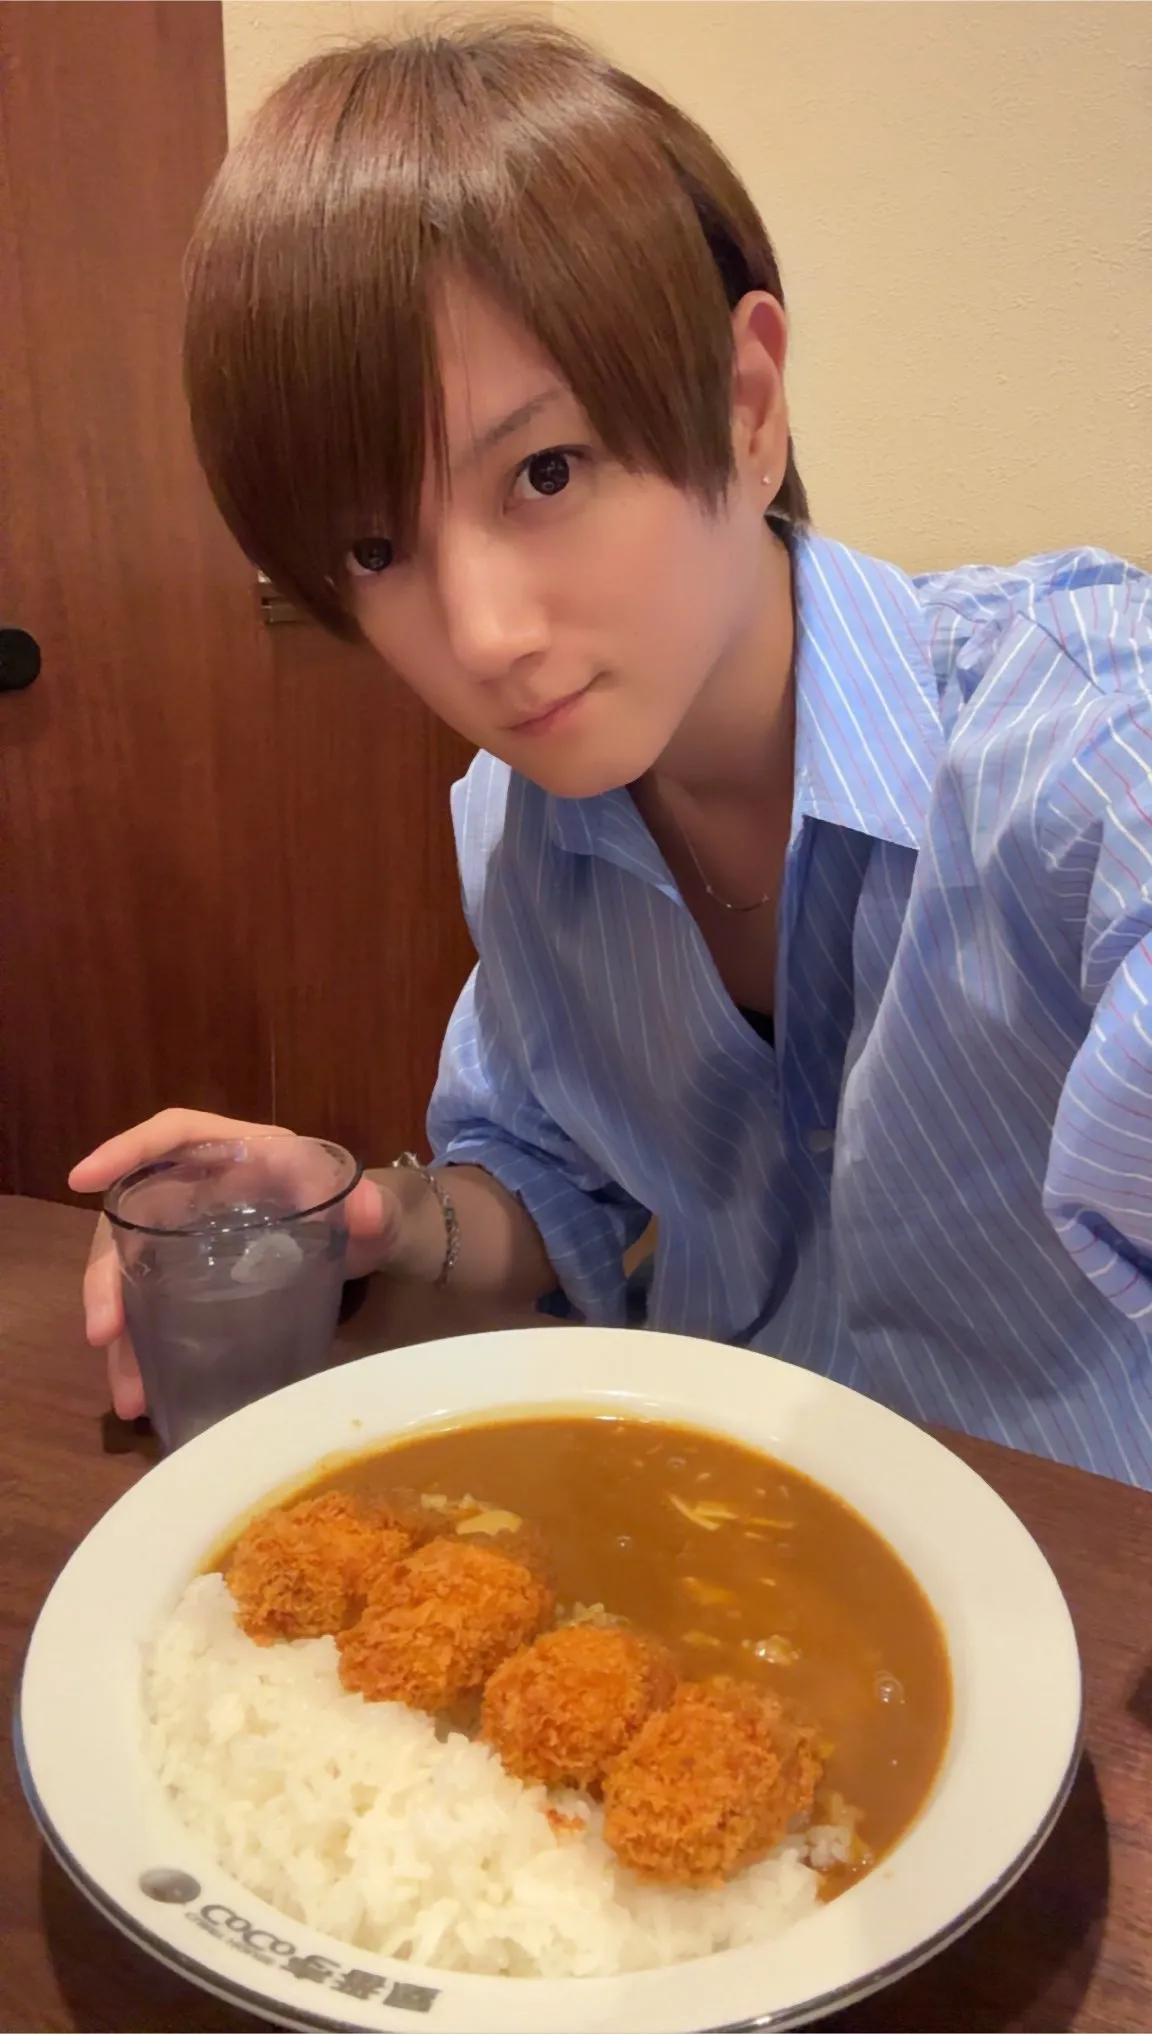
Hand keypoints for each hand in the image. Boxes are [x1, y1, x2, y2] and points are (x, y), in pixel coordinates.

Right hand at [69, 1109, 400, 1418]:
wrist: (372, 1249)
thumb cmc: (362, 1210)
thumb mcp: (372, 1207)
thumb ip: (374, 1208)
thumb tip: (369, 1211)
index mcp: (237, 1151)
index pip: (172, 1134)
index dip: (124, 1149)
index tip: (81, 1180)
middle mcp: (200, 1188)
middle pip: (132, 1221)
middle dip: (107, 1278)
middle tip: (101, 1333)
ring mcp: (190, 1235)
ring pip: (133, 1275)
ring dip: (121, 1334)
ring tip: (128, 1393)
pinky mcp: (193, 1278)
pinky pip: (152, 1307)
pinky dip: (142, 1350)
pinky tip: (143, 1392)